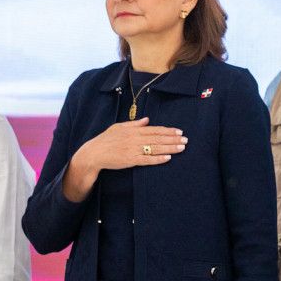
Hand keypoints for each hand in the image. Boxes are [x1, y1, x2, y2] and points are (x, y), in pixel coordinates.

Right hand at [62, 118, 186, 201]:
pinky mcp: (130, 160)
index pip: (154, 130)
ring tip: (182, 147)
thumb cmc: (105, 140)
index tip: (179, 131)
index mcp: (133, 130)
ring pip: (155, 148)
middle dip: (173, 139)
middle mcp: (135, 139)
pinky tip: (168, 158)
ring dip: (170, 148)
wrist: (94, 153)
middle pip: (158, 138)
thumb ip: (134, 124)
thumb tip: (147, 120)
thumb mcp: (118, 127)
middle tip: (186, 140)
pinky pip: (147, 160)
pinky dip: (158, 159)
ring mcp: (133, 150)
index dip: (168, 131)